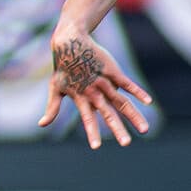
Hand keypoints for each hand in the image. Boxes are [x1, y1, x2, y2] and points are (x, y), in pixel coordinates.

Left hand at [39, 31, 151, 147]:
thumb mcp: (55, 89)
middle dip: (117, 129)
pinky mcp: (113, 71)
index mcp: (81, 98)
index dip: (92, 132)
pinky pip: (127, 84)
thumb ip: (52, 108)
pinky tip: (148, 102)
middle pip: (109, 114)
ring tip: (144, 130)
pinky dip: (138, 92)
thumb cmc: (62, 69)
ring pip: (122, 102)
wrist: (71, 43)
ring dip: (133, 116)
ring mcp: (104, 82)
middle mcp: (94, 92)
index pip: (88, 119)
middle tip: (126, 144)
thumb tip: (41, 125)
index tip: (96, 147)